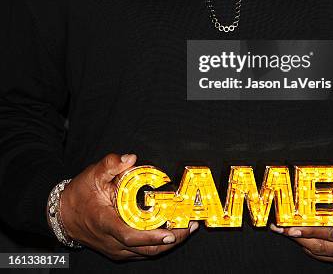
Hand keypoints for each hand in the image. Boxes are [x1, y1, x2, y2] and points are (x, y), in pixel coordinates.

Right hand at [54, 153, 198, 260]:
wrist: (63, 215)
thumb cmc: (79, 195)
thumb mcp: (93, 174)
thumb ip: (111, 164)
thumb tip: (130, 158)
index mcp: (105, 222)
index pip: (130, 235)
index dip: (151, 236)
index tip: (170, 232)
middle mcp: (112, 241)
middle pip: (145, 248)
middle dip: (170, 240)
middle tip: (189, 227)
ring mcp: (116, 248)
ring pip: (146, 252)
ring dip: (168, 243)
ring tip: (186, 228)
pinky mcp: (120, 250)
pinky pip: (142, 251)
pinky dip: (158, 244)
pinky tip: (172, 232)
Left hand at [270, 175, 332, 266]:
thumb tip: (330, 178)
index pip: (327, 233)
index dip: (307, 230)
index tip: (290, 227)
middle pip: (319, 247)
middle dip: (297, 237)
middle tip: (279, 228)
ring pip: (320, 253)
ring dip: (301, 242)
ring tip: (285, 230)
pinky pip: (326, 256)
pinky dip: (312, 247)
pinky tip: (301, 237)